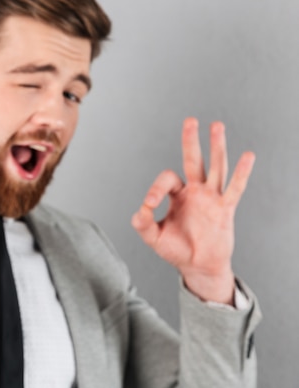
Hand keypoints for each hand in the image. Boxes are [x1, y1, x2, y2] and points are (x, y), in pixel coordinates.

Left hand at [131, 118, 254, 303]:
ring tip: (217, 125)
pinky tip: (248, 156)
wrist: (198, 266)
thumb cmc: (176, 249)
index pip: (167, 179)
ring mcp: (211, 198)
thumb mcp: (153, 237)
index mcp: (177, 195)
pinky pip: (234, 188)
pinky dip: (242, 173)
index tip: (149, 204)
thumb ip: (143, 224)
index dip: (155, 188)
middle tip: (190, 121)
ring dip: (216, 147)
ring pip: (215, 168)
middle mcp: (194, 192)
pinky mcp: (225, 209)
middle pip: (193, 160)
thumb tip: (139, 210)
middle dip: (191, 141)